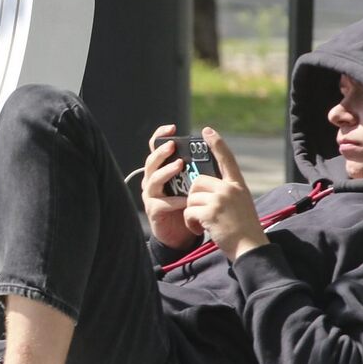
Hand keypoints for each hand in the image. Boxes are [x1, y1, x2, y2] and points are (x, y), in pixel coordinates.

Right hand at [141, 124, 195, 249]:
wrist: (182, 234)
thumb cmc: (188, 206)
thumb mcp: (191, 185)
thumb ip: (195, 170)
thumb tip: (211, 150)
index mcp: (161, 171)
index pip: (155, 149)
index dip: (160, 137)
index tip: (172, 128)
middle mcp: (152, 181)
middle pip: (151, 162)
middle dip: (161, 153)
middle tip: (172, 146)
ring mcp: (151, 196)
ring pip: (153, 180)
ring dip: (166, 172)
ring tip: (179, 166)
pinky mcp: (153, 210)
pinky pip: (162, 203)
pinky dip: (174, 200)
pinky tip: (185, 200)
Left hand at [182, 127, 266, 261]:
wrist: (250, 248)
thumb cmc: (243, 229)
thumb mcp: (241, 204)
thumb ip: (226, 192)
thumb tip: (204, 185)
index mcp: (238, 185)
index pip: (227, 159)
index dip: (216, 144)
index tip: (207, 130)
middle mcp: (230, 189)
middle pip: (198, 181)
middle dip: (194, 197)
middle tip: (202, 212)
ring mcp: (221, 200)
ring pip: (191, 198)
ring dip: (192, 213)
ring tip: (204, 224)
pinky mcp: (210, 212)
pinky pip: (189, 211)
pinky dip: (190, 223)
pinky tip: (201, 229)